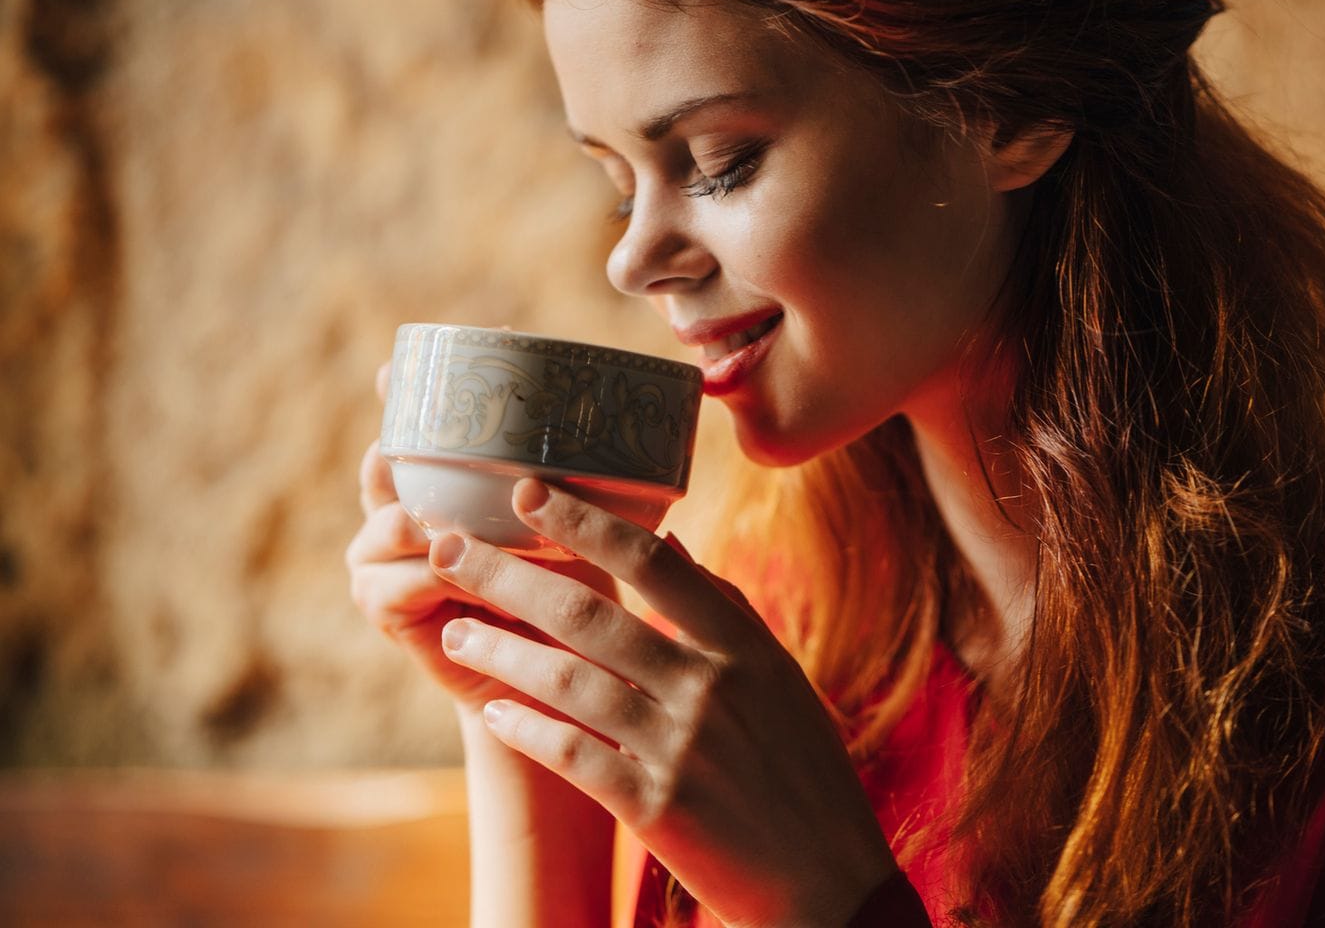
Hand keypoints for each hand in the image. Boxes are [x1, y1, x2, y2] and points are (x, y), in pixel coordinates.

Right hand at [344, 363, 603, 715]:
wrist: (558, 675)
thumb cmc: (575, 586)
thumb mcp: (577, 525)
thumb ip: (578, 482)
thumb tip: (618, 419)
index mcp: (444, 481)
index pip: (415, 427)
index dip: (406, 395)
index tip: (400, 367)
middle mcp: (402, 510)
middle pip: (383, 467)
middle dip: (397, 450)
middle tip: (416, 442)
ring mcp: (384, 559)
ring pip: (385, 525)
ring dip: (419, 524)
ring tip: (445, 527)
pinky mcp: (387, 608)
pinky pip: (393, 586)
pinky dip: (429, 580)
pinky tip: (459, 578)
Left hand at [430, 480, 899, 927]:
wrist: (828, 880)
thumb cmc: (804, 774)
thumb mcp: (782, 680)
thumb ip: (726, 612)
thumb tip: (673, 542)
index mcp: (745, 648)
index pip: (656, 563)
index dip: (586, 521)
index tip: (529, 491)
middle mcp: (712, 688)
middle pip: (593, 614)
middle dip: (510, 575)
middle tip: (449, 548)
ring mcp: (681, 748)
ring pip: (570, 681)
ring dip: (502, 651)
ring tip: (457, 631)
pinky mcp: (656, 808)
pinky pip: (573, 755)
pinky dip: (527, 730)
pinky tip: (493, 712)